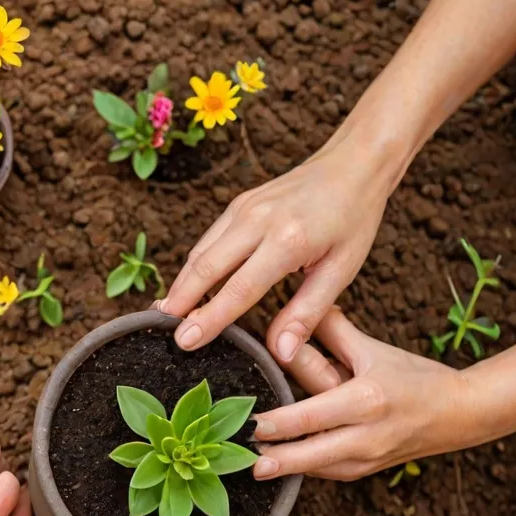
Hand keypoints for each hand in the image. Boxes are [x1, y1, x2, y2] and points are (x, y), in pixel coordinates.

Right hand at [158, 136, 392, 363]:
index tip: (185, 340)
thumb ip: (307, 313)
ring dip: (181, 285)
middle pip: (206, 267)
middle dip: (180, 301)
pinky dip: (193, 268)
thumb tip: (280, 353)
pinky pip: (207, 241)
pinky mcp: (237, 205)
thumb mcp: (341, 270)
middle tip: (162, 331)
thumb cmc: (352, 219)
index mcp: (287, 240)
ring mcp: (243, 209)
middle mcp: (258, 221)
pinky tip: (187, 289)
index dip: (209, 317)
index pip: (239, 288)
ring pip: (200, 253)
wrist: (353, 163)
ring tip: (166, 315)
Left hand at [250, 308, 470, 479]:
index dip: (279, 422)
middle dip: (278, 459)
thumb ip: (333, 332)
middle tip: (246, 460)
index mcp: (366, 399)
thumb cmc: (413, 377)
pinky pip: (329, 473)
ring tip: (254, 469)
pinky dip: (305, 470)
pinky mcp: (366, 471)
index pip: (312, 414)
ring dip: (287, 470)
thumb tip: (298, 312)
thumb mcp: (373, 349)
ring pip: (319, 469)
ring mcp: (368, 458)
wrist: (459, 414)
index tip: (251, 423)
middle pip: (313, 452)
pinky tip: (280, 468)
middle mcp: (367, 434)